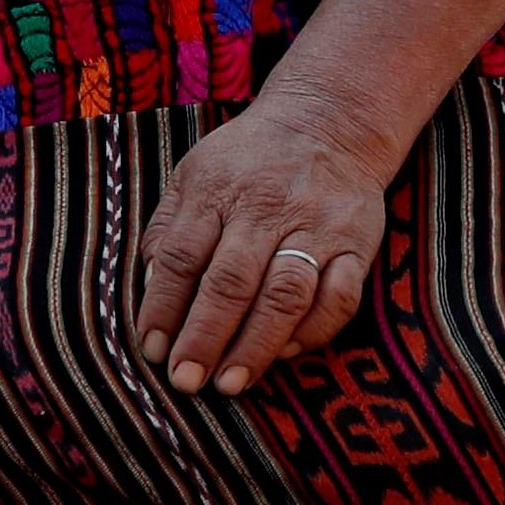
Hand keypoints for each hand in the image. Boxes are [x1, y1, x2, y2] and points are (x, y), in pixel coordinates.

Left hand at [131, 95, 399, 392]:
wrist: (330, 121)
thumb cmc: (249, 161)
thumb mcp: (194, 174)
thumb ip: (167, 230)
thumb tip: (146, 293)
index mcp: (216, 190)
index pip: (181, 256)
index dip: (163, 307)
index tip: (154, 351)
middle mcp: (266, 207)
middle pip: (231, 281)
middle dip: (205, 337)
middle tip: (187, 381)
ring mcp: (316, 225)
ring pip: (286, 294)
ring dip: (256, 345)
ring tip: (231, 383)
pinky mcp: (358, 243)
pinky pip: (340, 298)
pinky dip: (313, 331)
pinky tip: (286, 353)